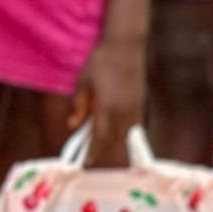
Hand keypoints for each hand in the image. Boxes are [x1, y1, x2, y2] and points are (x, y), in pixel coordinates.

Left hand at [70, 35, 143, 168]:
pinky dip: (121, 132)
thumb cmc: (100, 62)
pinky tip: (112, 131)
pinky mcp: (140, 104)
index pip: (100, 138)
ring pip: (124, 135)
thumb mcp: (82, 82)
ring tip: (98, 146)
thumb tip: (72, 125)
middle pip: (113, 141)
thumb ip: (78, 106)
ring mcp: (135, 109)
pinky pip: (131, 125)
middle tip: (89, 159)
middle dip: (102, 151)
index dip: (92, 154)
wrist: (125, 46)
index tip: (85, 164)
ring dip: (112, 142)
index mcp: (108, 108)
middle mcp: (124, 113)